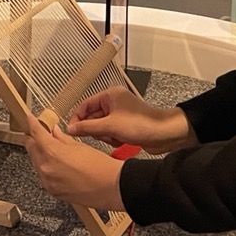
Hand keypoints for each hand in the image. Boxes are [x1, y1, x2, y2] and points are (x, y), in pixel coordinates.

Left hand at [23, 115, 124, 209]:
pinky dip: (46, 168)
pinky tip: (56, 164)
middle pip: (32, 149)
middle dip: (34, 140)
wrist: (112, 187)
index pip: (36, 134)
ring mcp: (49, 182)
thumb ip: (62, 139)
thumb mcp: (80, 146)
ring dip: (40, 154)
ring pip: (37, 163)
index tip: (29, 119)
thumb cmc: (101, 167)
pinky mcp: (54, 192)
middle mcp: (47, 168)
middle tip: (38, 133)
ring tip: (50, 148)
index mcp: (53, 153)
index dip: (32, 124)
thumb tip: (55, 133)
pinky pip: (44, 176)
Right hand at [68, 86, 195, 153]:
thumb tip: (70, 129)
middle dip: (97, 129)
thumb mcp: (109, 126)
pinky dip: (113, 139)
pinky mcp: (125, 126)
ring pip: (101, 128)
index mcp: (110, 95)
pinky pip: (110, 133)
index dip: (77, 118)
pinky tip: (122, 140)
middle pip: (92, 117)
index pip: (85, 105)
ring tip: (116, 137)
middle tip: (103, 135)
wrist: (164, 134)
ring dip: (106, 136)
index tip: (72, 131)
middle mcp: (114, 103)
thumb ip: (87, 127)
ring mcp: (120, 115)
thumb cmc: (141, 124)